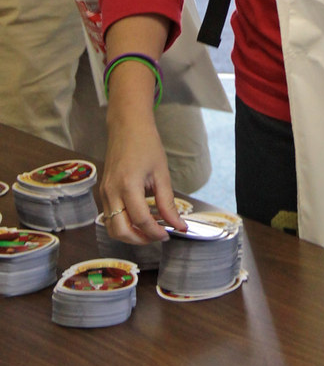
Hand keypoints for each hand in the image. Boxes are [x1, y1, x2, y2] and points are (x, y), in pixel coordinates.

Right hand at [100, 112, 186, 244]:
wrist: (127, 126)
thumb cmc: (146, 144)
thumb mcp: (161, 173)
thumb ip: (168, 202)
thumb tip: (178, 224)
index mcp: (128, 185)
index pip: (140, 220)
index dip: (156, 232)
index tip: (169, 233)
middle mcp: (111, 192)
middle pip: (120, 231)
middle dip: (140, 239)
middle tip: (158, 236)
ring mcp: (104, 193)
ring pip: (111, 227)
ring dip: (129, 235)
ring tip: (149, 230)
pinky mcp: (103, 191)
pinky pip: (109, 217)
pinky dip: (123, 224)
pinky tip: (138, 219)